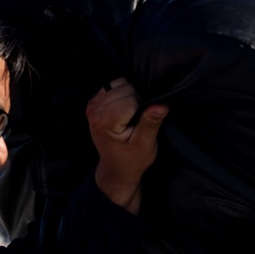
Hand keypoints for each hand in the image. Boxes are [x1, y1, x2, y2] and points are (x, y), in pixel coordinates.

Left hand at [86, 77, 168, 214]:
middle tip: (134, 123)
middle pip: (126, 89)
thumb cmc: (131, 159)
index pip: (132, 99)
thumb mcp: (145, 144)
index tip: (139, 126)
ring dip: (129, 98)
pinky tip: (123, 112)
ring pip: (120, 84)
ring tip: (129, 118)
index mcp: (105, 122)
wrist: (116, 168)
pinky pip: (114, 85)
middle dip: (135, 103)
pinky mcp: (94, 101)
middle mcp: (95, 110)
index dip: (142, 110)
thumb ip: (150, 123)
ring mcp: (92, 105)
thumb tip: (161, 105)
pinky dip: (122, 95)